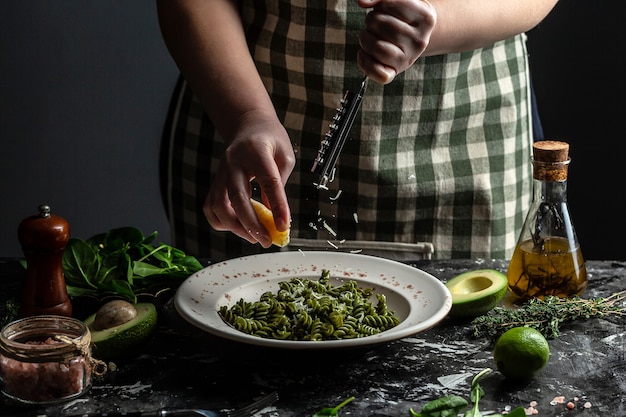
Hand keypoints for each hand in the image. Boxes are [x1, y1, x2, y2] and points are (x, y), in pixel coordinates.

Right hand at [203, 112, 294, 246]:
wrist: (247, 125)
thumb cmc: (271, 141)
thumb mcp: (285, 155)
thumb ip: (280, 183)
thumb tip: (274, 216)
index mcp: (256, 151)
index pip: (268, 182)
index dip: (277, 206)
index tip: (283, 226)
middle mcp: (234, 162)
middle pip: (237, 198)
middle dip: (252, 225)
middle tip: (267, 241)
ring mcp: (221, 172)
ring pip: (219, 205)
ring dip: (235, 227)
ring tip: (254, 237)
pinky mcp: (215, 181)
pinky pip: (211, 207)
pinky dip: (222, 222)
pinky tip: (238, 227)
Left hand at [357, 0, 436, 83]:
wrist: (413, 37)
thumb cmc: (400, 15)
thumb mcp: (396, 1)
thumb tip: (362, 1)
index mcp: (426, 17)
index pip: (390, 3)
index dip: (379, 3)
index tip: (381, 7)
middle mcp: (420, 40)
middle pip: (381, 24)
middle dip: (370, 20)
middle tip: (376, 23)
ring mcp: (408, 58)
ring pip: (376, 47)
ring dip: (365, 39)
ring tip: (370, 36)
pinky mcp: (395, 72)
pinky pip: (376, 72)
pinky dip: (364, 61)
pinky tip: (364, 53)